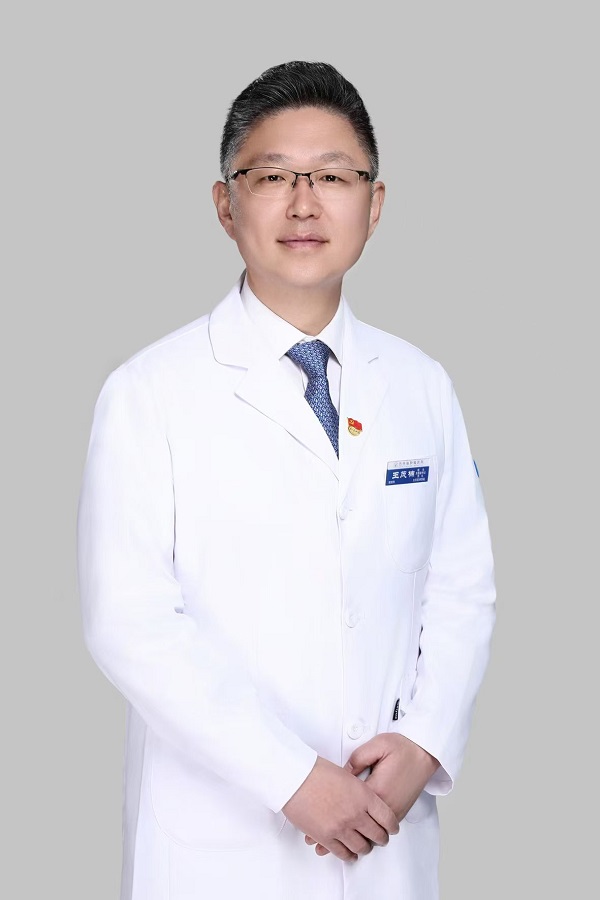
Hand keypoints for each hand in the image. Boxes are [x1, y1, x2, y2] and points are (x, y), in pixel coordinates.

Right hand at [282, 755, 398, 861]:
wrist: (295, 778)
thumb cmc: (316, 772)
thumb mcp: (346, 775)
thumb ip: (358, 791)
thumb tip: (362, 800)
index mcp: (363, 795)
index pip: (387, 817)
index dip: (391, 826)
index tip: (391, 828)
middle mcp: (356, 813)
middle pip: (377, 834)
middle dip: (381, 838)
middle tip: (381, 838)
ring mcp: (341, 827)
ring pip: (361, 847)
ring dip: (365, 849)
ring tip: (365, 847)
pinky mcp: (326, 837)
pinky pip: (342, 853)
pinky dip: (348, 856)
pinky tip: (350, 854)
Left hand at [304, 734, 438, 855]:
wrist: (424, 752)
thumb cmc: (401, 747)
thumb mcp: (375, 746)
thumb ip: (356, 761)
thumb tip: (342, 775)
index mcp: (376, 790)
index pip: (349, 809)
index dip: (328, 818)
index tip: (313, 827)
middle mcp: (385, 805)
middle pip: (358, 828)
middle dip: (335, 838)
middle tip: (316, 843)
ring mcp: (393, 811)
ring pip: (369, 835)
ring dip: (349, 842)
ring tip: (330, 846)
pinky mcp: (399, 812)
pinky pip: (380, 831)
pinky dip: (365, 837)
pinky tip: (354, 838)